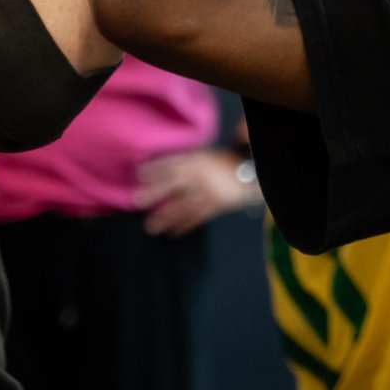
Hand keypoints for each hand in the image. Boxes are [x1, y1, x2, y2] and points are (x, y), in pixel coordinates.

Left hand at [134, 148, 259, 236]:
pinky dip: (185, 226)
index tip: (139, 175)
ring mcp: (208, 192)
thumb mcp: (206, 156)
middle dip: (154, 193)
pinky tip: (173, 233)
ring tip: (150, 227)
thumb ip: (188, 163)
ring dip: (165, 218)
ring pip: (182, 206)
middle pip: (172, 185)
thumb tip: (165, 172)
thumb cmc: (225, 163)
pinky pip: (198, 217)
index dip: (155, 169)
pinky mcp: (216, 205)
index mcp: (197, 161)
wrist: (251, 170)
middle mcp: (200, 176)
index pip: (172, 164)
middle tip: (137, 201)